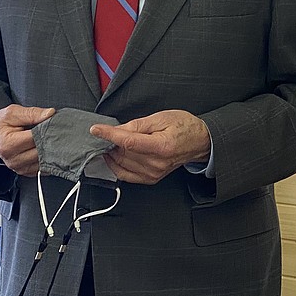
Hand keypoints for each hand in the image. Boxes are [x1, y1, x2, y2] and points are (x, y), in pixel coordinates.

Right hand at [0, 104, 53, 175]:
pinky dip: (47, 159)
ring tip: (50, 139)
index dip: (47, 130)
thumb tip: (50, 114)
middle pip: (41, 151)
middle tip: (55, 130)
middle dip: (50, 140)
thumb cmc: (2, 123)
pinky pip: (43, 168)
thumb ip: (32, 113)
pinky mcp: (25, 171)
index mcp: (8, 144)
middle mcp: (12, 159)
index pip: (35, 138)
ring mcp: (19, 167)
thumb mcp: (13, 113)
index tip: (53, 123)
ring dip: (50, 151)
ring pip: (44, 161)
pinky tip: (46, 149)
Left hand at [90, 110, 211, 184]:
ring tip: (113, 142)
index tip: (96, 130)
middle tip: (107, 132)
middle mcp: (157, 163)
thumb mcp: (162, 117)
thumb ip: (138, 125)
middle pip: (123, 154)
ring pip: (121, 164)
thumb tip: (118, 130)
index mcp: (162, 146)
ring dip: (112, 153)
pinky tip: (114, 156)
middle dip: (111, 142)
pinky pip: (125, 175)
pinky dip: (116, 166)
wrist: (199, 142)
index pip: (128, 142)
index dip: (109, 135)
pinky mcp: (151, 178)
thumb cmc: (184, 127)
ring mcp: (154, 173)